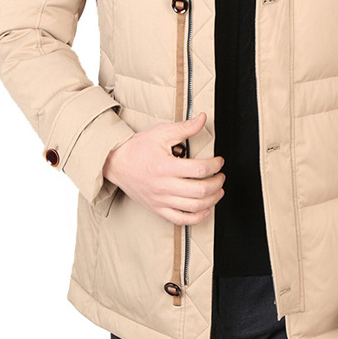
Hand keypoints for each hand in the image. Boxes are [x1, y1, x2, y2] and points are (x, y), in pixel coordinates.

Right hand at [103, 112, 225, 224]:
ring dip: (212, 199)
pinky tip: (205, 209)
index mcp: (165, 166)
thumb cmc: (137, 148)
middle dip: (217, 183)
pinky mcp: (157, 209)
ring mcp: (160, 200)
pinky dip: (197, 217)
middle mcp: (164, 186)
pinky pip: (180, 220)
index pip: (200, 169)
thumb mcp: (161, 133)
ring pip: (194, 207)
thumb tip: (203, 119)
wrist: (116, 163)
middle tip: (221, 176)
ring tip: (218, 190)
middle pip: (200, 190)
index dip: (215, 165)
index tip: (219, 162)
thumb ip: (184, 128)